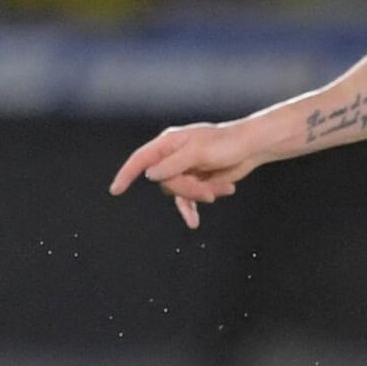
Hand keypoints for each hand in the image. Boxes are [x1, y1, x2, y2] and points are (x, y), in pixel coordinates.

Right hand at [109, 120, 260, 228]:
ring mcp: (183, 170)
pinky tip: (193, 222)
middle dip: (187, 190)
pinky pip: (186, 200)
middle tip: (208, 190)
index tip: (115, 190)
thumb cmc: (227, 143)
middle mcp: (172, 157)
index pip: (141, 160)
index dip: (126, 174)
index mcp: (169, 144)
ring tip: (221, 189)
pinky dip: (192, 208)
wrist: (250, 148)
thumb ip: (172, 164)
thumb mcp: (198, 152)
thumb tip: (150, 175)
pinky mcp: (195, 181)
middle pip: (164, 183)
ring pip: (177, 193)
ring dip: (199, 195)